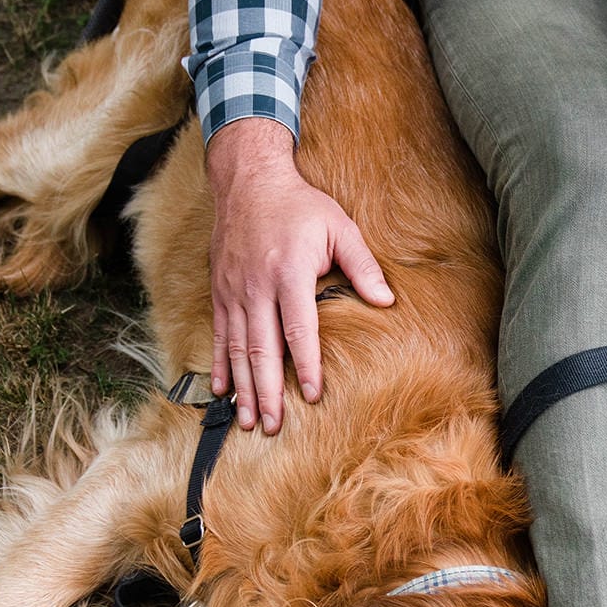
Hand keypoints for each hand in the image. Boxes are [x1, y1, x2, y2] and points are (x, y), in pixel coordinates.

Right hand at [205, 117, 392, 434]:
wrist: (248, 180)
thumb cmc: (299, 205)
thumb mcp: (339, 226)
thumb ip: (362, 265)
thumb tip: (387, 300)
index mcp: (289, 273)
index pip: (299, 330)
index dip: (306, 365)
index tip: (313, 395)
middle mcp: (257, 287)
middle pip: (262, 350)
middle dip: (267, 392)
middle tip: (273, 426)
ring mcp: (234, 291)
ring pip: (237, 349)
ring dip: (243, 388)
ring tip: (249, 420)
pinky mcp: (220, 291)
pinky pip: (219, 335)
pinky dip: (219, 365)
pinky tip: (221, 391)